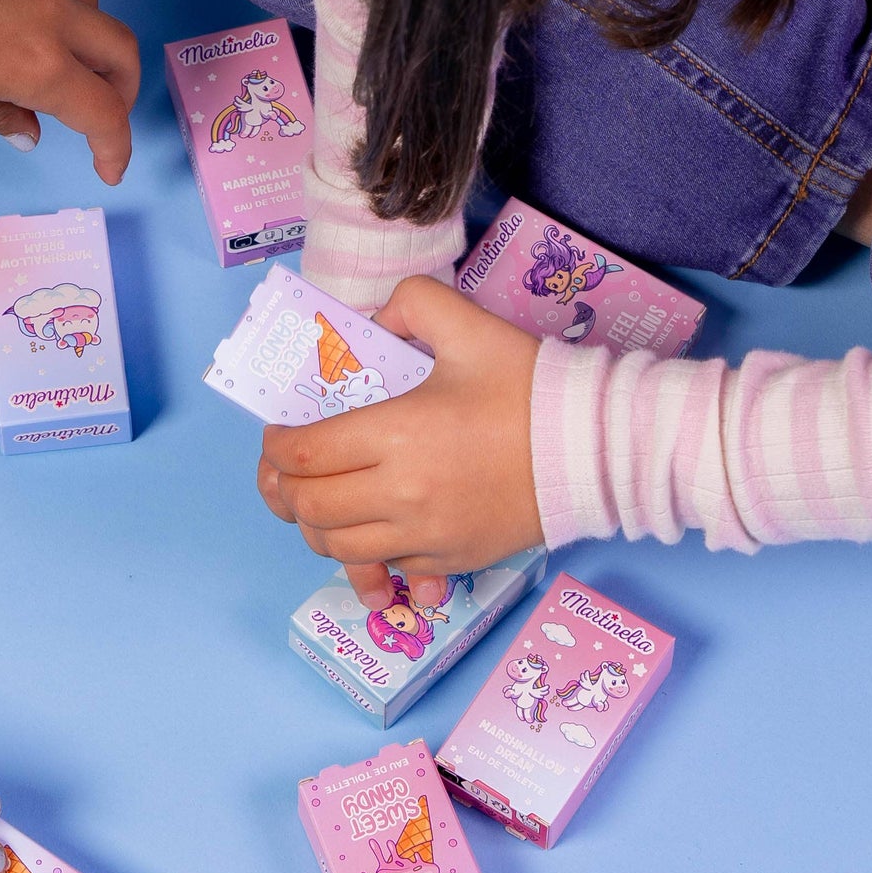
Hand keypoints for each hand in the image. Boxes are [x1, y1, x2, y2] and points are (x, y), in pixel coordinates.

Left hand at [0, 0, 139, 181]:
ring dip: (87, 35)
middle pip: (121, 50)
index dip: (114, 147)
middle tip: (101, 108)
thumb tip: (30, 132)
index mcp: (38, 66)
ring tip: (55, 52)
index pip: (103, 114)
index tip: (107, 166)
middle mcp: (52, 10)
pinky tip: (10, 3)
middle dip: (122, 88)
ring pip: (89, 0)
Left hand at [259, 275, 543, 590]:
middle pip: (308, 506)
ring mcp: (424, 534)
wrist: (596, 450)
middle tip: (284, 470)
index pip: (301, 452)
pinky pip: (384, 568)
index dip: (275, 445)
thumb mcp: (469, 326)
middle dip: (283, 487)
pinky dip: (363, 555)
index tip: (279, 432)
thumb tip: (373, 323)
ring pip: (336, 547)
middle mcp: (401, 493)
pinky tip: (364, 533)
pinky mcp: (448, 560)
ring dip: (314, 525)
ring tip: (317, 501)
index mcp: (396, 434)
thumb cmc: (531, 388)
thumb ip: (412, 304)